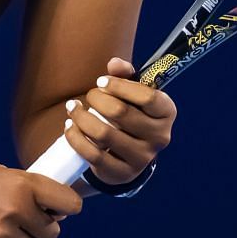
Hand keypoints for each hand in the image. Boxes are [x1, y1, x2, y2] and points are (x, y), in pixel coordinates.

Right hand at [0, 161, 83, 237]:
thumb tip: (51, 207)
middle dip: (42, 226)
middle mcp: (17, 210)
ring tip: (3, 228)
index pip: (69, 203)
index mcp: (22, 185)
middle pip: (52, 231)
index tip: (60, 209)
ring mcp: (3, 235)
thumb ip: (25, 188)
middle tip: (25, 219)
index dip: (67, 207)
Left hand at [63, 57, 176, 185]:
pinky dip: (76, 138)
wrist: (127, 155)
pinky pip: (93, 155)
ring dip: (81, 118)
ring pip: (104, 134)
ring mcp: (142, 158)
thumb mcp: (132, 93)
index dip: (120, 86)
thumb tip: (114, 64)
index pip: (148, 97)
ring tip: (73, 109)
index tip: (100, 81)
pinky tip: (70, 127)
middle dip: (97, 99)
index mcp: (166, 113)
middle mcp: (160, 137)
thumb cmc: (130, 115)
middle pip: (121, 113)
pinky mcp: (122, 173)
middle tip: (89, 96)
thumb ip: (125, 74)